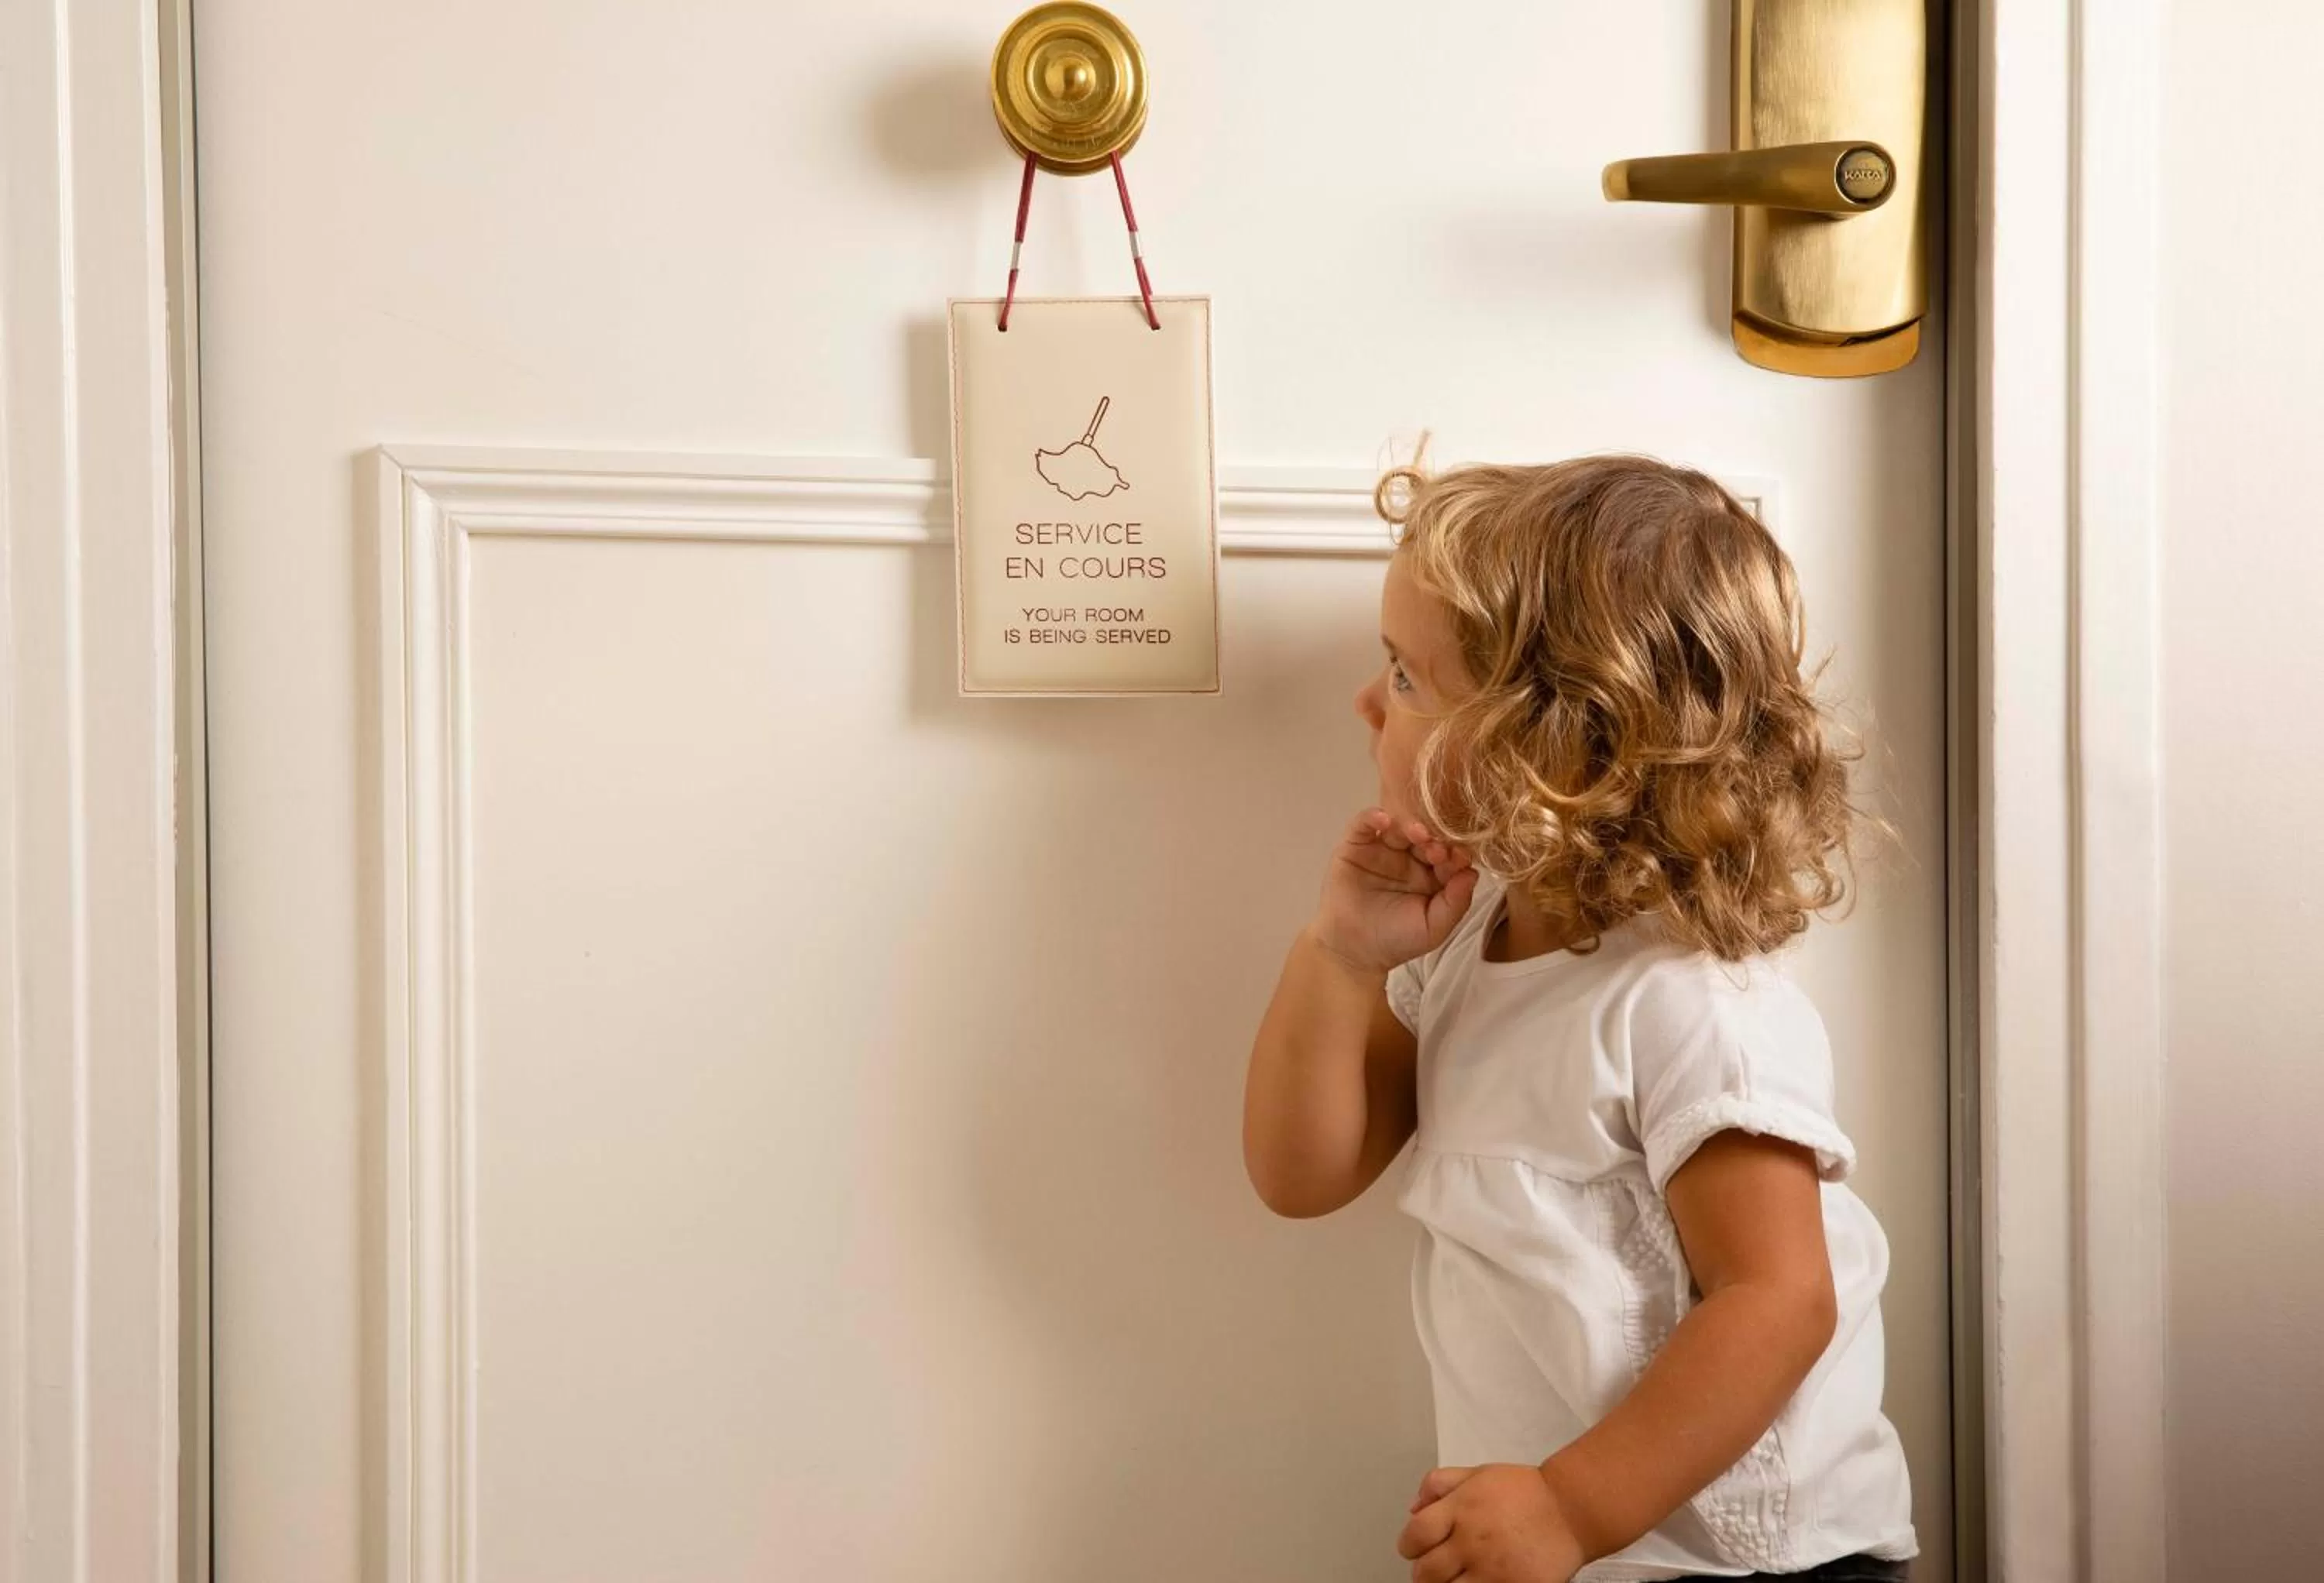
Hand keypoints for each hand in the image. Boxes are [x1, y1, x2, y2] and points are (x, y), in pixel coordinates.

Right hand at [1309, 809, 1477, 974]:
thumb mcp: (1435, 928)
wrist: (1353, 950)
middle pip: (1427, 837)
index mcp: (1432, 875)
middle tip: (1436, 850)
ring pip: (1399, 826)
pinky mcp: (1356, 845)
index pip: (1449, 855)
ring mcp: (1383, 849)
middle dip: (1435, 839)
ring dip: (1410, 826)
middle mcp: (1410, 858)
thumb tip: (1473, 873)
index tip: (1459, 859)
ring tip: (1417, 833)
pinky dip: (1372, 817)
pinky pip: (1364, 824)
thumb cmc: (1396, 940)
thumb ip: (1456, 903)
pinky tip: (1383, 820)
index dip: (1455, 854)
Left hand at [1396, 1464, 1586, 1582]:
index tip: (1414, 1548)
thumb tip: (1413, 1508)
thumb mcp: (1478, 1473)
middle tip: (1434, 1568)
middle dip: (1424, 1572)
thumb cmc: (1524, 1491)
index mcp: (1460, 1508)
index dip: (1408, 1545)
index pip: (1415, 1536)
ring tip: (1454, 1578)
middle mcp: (1471, 1541)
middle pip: (1426, 1572)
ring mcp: (1491, 1570)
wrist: (1570, 1511)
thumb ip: (1440, 1483)